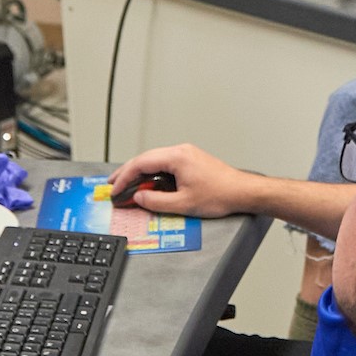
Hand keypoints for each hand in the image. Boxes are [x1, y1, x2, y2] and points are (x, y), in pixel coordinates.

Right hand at [106, 145, 256, 218]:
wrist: (243, 191)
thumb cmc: (220, 194)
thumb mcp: (183, 204)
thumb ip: (156, 201)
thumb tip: (138, 197)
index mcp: (177, 157)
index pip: (141, 163)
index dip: (124, 178)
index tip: (115, 190)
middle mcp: (180, 151)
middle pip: (145, 158)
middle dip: (127, 173)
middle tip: (112, 185)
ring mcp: (186, 154)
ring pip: (154, 160)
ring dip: (139, 172)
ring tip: (126, 185)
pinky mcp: (191, 160)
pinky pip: (165, 163)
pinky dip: (152, 172)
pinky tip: (147, 183)